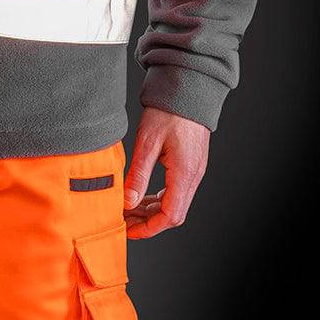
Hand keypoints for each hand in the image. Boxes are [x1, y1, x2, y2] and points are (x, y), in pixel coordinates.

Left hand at [122, 106, 209, 237]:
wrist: (188, 88)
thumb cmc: (168, 110)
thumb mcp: (147, 142)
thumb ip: (138, 175)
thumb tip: (128, 202)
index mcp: (185, 173)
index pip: (170, 216)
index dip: (149, 228)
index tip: (130, 231)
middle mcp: (194, 176)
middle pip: (174, 214)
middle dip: (148, 222)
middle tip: (124, 220)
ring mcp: (194, 170)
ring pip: (175, 203)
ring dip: (153, 210)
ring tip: (129, 208)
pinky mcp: (191, 164)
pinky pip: (176, 190)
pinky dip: (159, 198)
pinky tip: (142, 194)